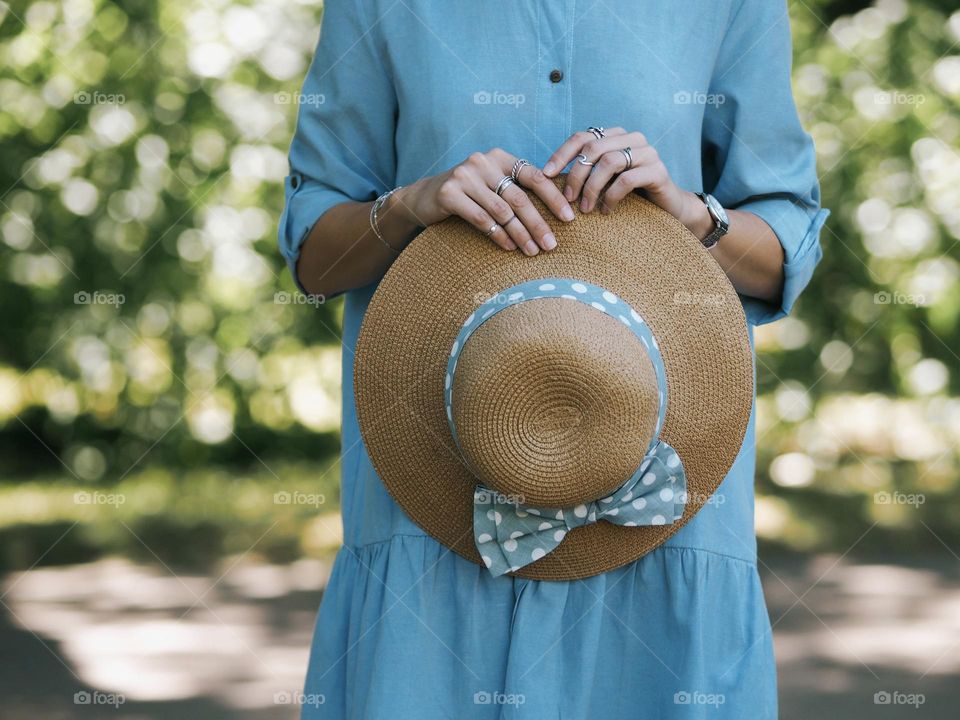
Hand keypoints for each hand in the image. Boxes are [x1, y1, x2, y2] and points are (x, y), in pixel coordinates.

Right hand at [395, 149, 574, 255]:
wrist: (422, 198)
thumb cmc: (467, 195)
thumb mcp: (492, 185)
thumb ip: (516, 189)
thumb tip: (557, 212)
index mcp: (499, 156)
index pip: (534, 176)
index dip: (553, 197)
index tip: (569, 218)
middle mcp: (482, 162)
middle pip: (519, 197)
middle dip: (538, 223)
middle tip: (552, 245)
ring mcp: (464, 176)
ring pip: (502, 211)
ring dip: (520, 234)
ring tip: (533, 251)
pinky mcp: (449, 193)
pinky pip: (481, 219)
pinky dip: (498, 235)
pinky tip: (509, 248)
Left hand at [542, 128, 712, 238]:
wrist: (667, 207)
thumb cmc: (628, 195)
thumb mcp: (603, 180)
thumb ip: (584, 172)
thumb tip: (546, 177)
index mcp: (615, 136)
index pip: (582, 136)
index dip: (562, 154)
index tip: (546, 175)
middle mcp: (632, 138)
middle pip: (593, 148)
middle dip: (576, 175)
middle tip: (567, 200)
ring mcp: (647, 152)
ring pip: (610, 162)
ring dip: (592, 187)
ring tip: (585, 209)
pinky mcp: (658, 171)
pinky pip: (627, 180)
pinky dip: (611, 196)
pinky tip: (605, 211)